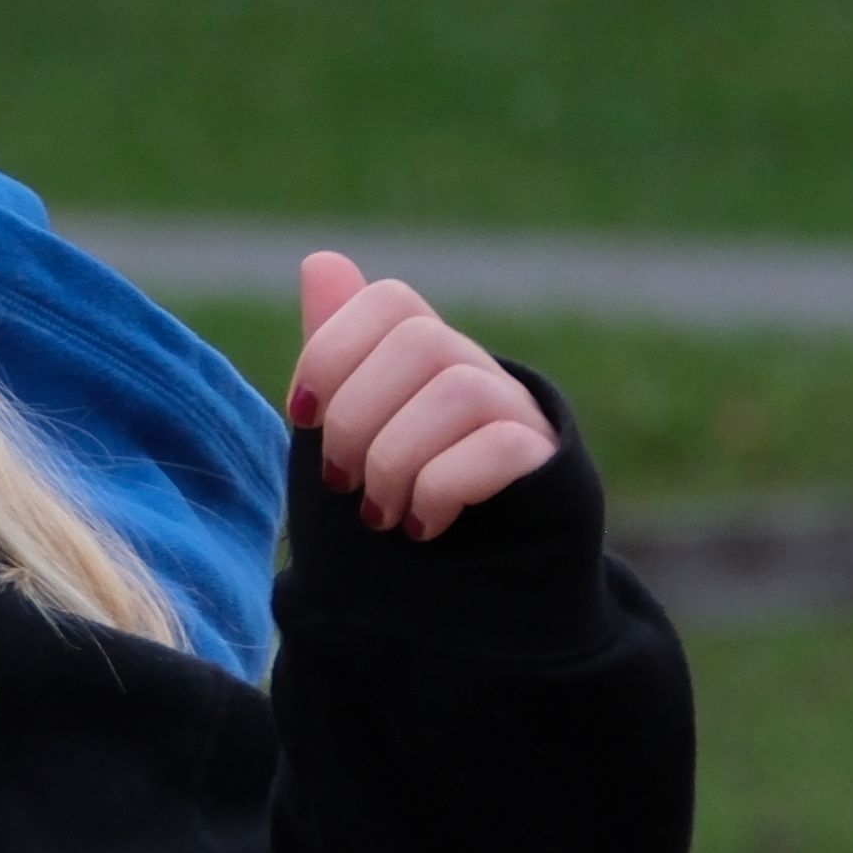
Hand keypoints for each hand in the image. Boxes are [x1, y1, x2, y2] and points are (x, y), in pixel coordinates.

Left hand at [288, 250, 560, 540]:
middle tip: (341, 481)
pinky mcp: (550, 464)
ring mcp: (522, 414)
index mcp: (425, 356)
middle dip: (358, 416)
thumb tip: (320, 260)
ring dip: (397, 459)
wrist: (474, 591)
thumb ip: (337, 356)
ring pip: (460, 390)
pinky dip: (442, 486)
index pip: (388, 301)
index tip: (302, 414)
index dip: (334, 349)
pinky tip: (423, 522)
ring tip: (380, 512)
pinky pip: (500, 445)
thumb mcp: (352, 434)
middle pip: (421, 341)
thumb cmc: (399, 505)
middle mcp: (480, 371)